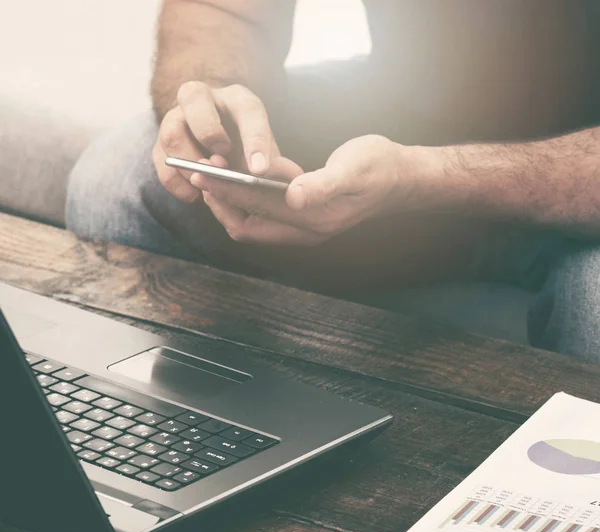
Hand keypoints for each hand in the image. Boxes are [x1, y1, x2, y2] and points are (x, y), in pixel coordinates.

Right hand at [153, 81, 279, 203]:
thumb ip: (261, 165)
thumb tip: (254, 182)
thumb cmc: (248, 152)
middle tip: (221, 163)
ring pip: (171, 132)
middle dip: (208, 132)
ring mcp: (177, 118)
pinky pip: (161, 159)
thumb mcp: (263, 155)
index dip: (254, 140)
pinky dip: (176, 182)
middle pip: (193, 98)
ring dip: (189, 163)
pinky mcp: (162, 142)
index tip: (260, 170)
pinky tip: (194, 195)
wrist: (225, 153)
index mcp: (238, 99)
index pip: (247, 110)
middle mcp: (203, 99)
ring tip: (207, 186)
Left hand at [192, 135, 434, 244]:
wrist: (399, 178)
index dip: (228, 192)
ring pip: (252, 222)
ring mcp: (303, 226)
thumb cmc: (379, 169)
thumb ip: (324, 185)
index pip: (257, 210)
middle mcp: (304, 230)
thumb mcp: (355, 170)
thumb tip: (295, 196)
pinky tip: (238, 175)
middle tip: (197, 174)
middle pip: (247, 224)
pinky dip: (245, 198)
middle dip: (220, 201)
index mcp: (314, 220)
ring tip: (210, 174)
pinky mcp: (303, 216)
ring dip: (229, 201)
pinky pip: (263, 214)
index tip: (202, 173)